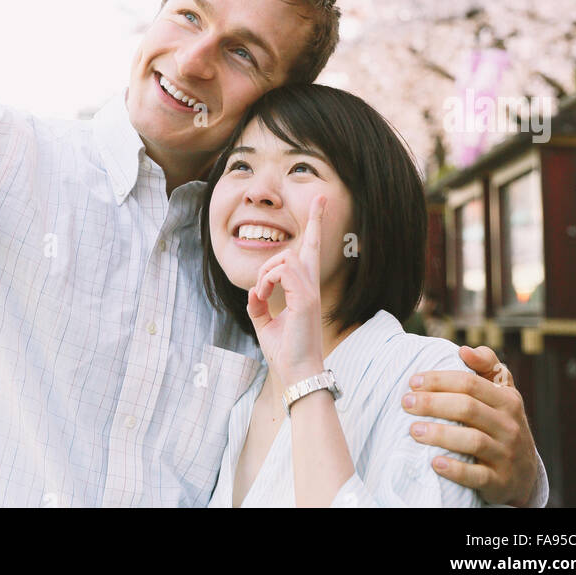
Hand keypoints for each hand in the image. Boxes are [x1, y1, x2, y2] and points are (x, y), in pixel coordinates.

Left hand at [247, 194, 326, 385]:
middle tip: (322, 199)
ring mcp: (310, 290)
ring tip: (262, 293)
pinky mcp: (305, 298)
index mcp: (304, 289)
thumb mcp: (265, 323)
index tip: (321, 202)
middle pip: (312, 245)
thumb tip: (253, 291)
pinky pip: (281, 271)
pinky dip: (266, 281)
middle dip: (316, 220)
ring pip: (286, 257)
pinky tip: (263, 297)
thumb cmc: (286, 352)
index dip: (316, 226)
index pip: (312, 253)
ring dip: (266, 272)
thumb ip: (259, 303)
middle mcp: (311, 285)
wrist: (297, 375)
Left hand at [402, 343, 539, 505]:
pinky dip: (455, 470)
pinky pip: (477, 476)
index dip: (439, 380)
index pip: (470, 383)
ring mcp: (506, 455)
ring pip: (472, 440)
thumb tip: (464, 349)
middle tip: (406, 402)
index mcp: (507, 400)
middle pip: (467, 408)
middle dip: (433, 403)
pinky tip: (435, 463)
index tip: (413, 382)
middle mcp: (509, 426)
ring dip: (439, 434)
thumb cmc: (503, 424)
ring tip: (414, 430)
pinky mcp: (500, 482)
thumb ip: (487, 366)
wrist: (525, 475)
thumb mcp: (504, 393)